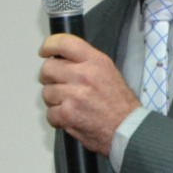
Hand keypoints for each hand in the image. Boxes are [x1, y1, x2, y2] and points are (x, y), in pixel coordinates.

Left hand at [39, 34, 139, 154]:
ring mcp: (74, 95)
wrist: (127, 129)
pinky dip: (56, 118)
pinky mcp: (67, 114)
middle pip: (48, 68)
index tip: (45, 51)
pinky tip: (69, 117)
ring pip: (46, 92)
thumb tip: (62, 60)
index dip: (49, 45)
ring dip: (54, 100)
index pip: (65, 43)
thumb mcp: (108, 72)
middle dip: (49, 77)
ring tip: (69, 104)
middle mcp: (83, 75)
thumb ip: (85, 63)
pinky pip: (49, 112)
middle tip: (58, 84)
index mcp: (96, 62)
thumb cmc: (120, 104)